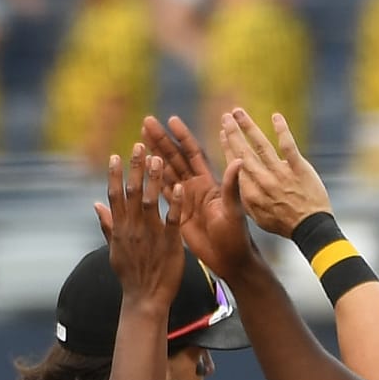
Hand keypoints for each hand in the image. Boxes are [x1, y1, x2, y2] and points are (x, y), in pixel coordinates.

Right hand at [93, 143, 186, 305]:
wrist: (144, 300)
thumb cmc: (131, 275)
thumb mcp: (114, 249)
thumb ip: (107, 224)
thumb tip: (95, 204)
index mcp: (120, 229)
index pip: (115, 196)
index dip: (115, 175)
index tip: (116, 155)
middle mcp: (132, 229)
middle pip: (131, 193)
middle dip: (135, 168)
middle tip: (139, 145)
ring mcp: (150, 236)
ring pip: (149, 201)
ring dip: (153, 179)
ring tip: (158, 158)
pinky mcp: (169, 244)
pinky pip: (172, 220)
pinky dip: (174, 203)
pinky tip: (179, 187)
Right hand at [141, 113, 260, 281]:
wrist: (229, 259)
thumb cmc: (236, 236)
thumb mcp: (234, 210)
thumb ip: (232, 186)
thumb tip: (238, 160)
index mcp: (209, 183)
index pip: (193, 153)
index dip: (182, 136)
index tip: (171, 120)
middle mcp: (196, 187)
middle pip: (176, 158)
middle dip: (162, 140)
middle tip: (146, 122)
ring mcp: (186, 199)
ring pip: (166, 172)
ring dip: (154, 156)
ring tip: (140, 139)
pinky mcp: (177, 213)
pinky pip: (162, 193)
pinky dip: (151, 180)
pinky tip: (140, 169)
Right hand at [219, 108, 331, 237]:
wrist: (310, 228)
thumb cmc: (283, 223)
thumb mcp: (258, 216)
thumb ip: (246, 196)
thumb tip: (238, 177)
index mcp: (250, 194)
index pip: (235, 165)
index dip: (227, 147)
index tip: (222, 133)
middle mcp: (263, 182)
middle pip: (243, 153)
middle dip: (233, 133)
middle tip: (225, 116)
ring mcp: (280, 174)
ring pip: (261, 145)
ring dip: (248, 127)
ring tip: (239, 112)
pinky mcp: (298, 169)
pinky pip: (288, 146)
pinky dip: (282, 130)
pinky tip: (276, 116)